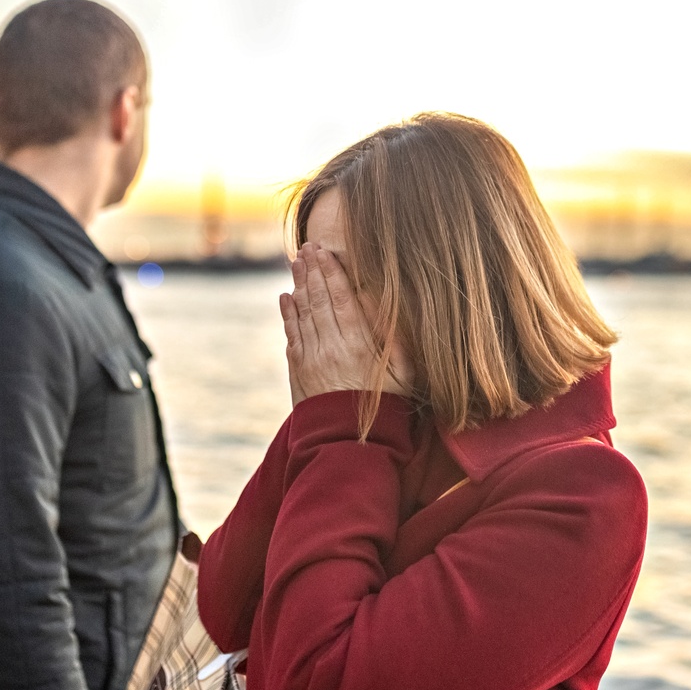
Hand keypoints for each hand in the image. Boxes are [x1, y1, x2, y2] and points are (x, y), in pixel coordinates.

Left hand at [279, 243, 410, 407]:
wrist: (349, 442)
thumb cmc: (386, 407)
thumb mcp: (405, 374)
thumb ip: (396, 339)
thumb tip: (382, 304)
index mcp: (359, 345)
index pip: (342, 299)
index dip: (332, 272)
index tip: (326, 251)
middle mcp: (331, 348)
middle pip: (319, 300)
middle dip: (312, 270)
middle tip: (307, 247)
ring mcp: (312, 359)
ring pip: (303, 314)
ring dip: (298, 285)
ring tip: (296, 262)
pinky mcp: (299, 371)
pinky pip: (292, 335)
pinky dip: (288, 314)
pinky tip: (286, 297)